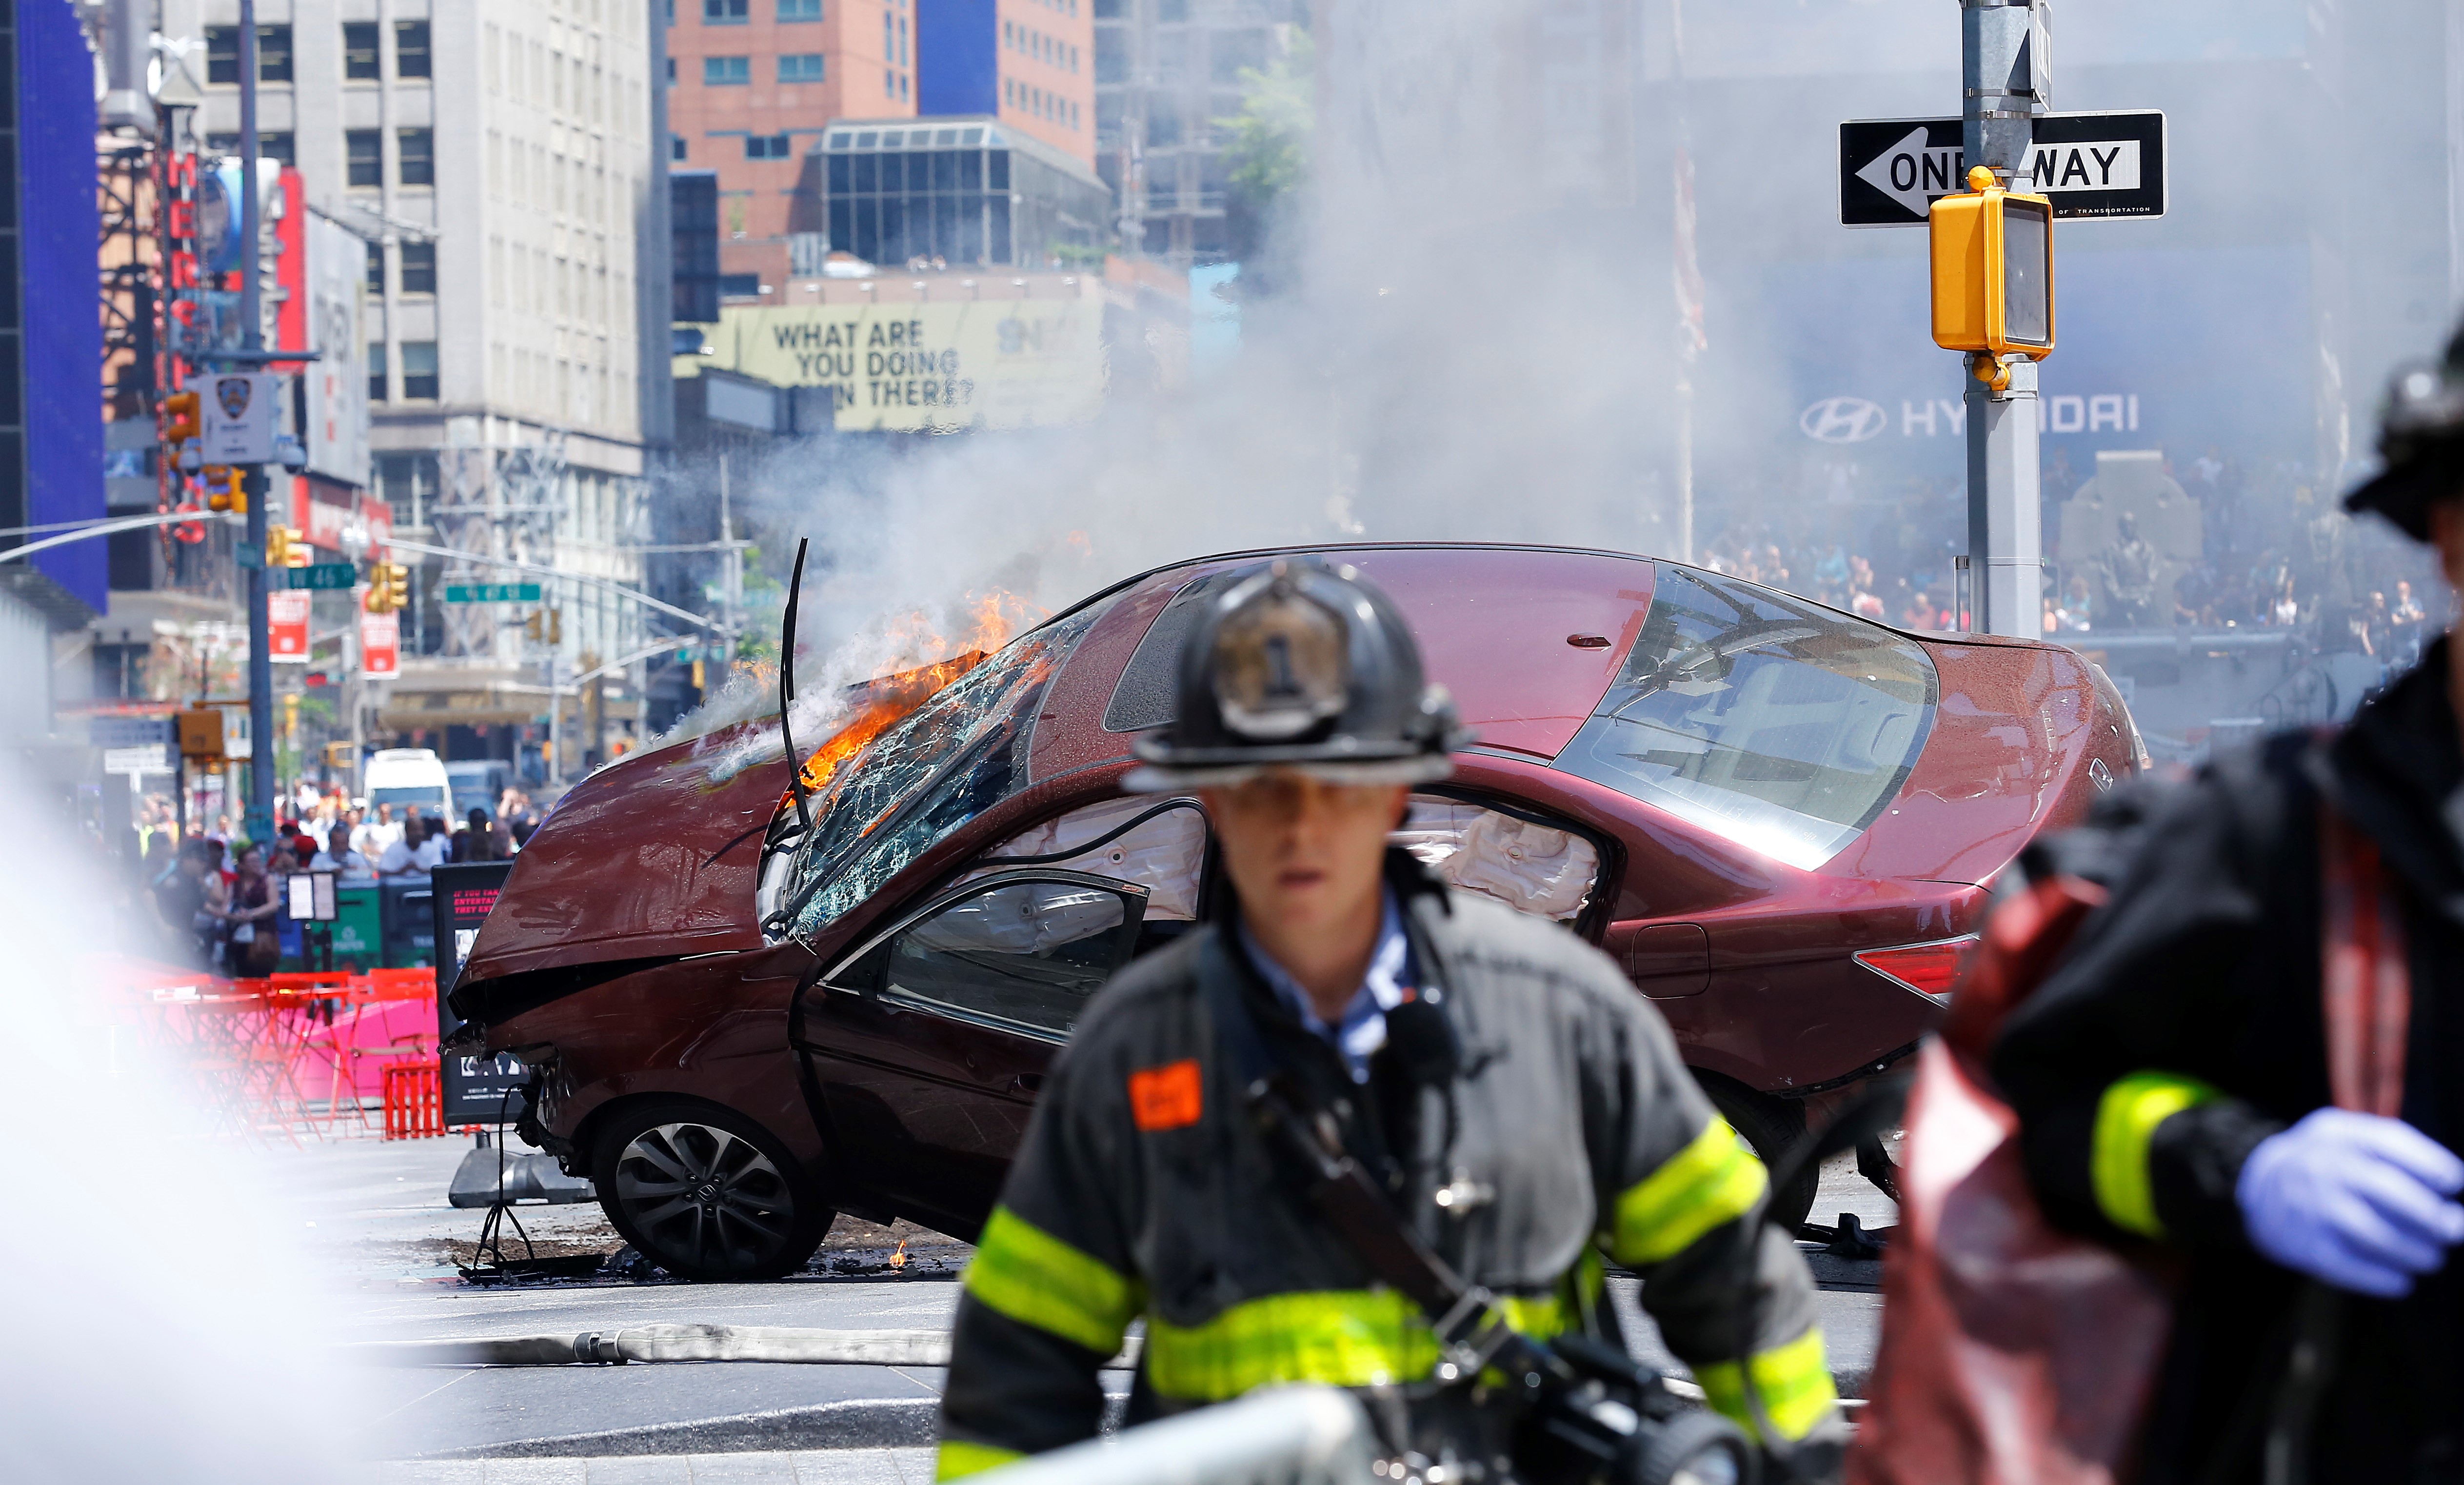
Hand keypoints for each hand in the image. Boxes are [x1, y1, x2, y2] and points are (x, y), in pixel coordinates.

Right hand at [2236, 1108, 2463, 1296]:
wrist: (2262, 1185)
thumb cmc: (2328, 1162)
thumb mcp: (2351, 1138)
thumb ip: (2397, 1152)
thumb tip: (2450, 1187)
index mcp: (2339, 1135)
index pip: (2390, 1143)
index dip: (2430, 1163)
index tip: (2453, 1182)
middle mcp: (2322, 1166)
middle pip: (2385, 1189)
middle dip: (2429, 1214)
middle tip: (2453, 1230)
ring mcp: (2311, 1205)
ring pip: (2371, 1231)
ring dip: (2412, 1250)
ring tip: (2432, 1258)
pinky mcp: (2303, 1242)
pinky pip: (2347, 1265)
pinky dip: (2379, 1278)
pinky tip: (2401, 1282)